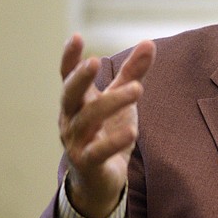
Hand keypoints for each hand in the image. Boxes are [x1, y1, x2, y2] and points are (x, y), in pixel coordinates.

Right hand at [58, 34, 155, 217]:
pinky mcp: (88, 164)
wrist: (100, 180)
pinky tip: (133, 131)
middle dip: (80, 79)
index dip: (69, 58)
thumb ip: (133, 73)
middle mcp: (71, 119)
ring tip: (138, 88)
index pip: (68, 77)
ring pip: (88, 120)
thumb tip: (149, 42)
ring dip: (112, 103)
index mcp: (78, 101)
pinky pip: (99, 152)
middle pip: (70, 95)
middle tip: (94, 62)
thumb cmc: (108, 132)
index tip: (76, 37)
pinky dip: (115, 142)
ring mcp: (76, 142)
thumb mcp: (121, 99)